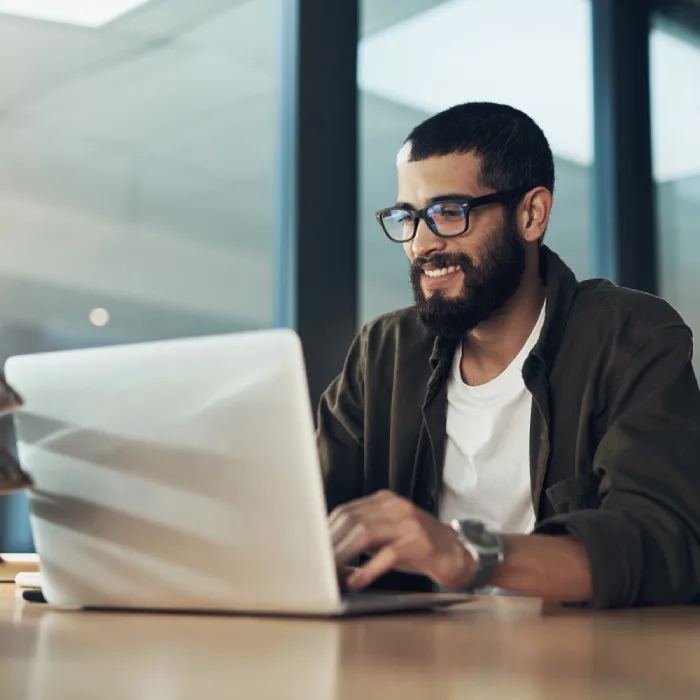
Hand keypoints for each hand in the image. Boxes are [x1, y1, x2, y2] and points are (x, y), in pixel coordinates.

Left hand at [329, 490, 474, 590]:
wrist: (459, 554)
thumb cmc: (418, 547)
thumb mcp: (389, 533)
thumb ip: (361, 536)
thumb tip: (327, 552)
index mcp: (384, 501)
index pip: (345, 511)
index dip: (325, 532)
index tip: (311, 551)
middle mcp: (395, 506)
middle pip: (351, 520)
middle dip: (330, 545)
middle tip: (315, 567)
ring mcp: (408, 524)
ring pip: (364, 533)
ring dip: (342, 556)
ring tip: (330, 575)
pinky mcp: (419, 544)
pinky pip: (387, 555)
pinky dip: (367, 569)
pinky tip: (355, 582)